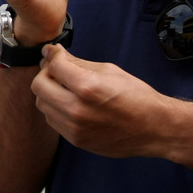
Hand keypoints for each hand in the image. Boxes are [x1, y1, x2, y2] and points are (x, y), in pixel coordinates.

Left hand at [32, 45, 172, 158]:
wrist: (154, 129)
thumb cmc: (136, 97)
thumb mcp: (109, 71)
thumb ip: (77, 62)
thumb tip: (54, 52)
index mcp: (87, 88)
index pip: (53, 66)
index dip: (53, 55)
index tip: (55, 53)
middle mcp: (76, 110)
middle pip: (38, 86)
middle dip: (46, 74)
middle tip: (58, 71)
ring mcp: (74, 128)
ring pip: (42, 104)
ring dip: (49, 92)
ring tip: (66, 88)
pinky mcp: (75, 140)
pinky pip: (52, 120)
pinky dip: (56, 109)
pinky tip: (72, 104)